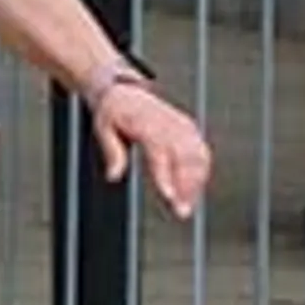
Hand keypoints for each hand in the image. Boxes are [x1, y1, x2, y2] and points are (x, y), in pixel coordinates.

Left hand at [89, 79, 211, 219]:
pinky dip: (201, 174)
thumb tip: (113, 177)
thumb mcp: (103, 128)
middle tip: (181, 212)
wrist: (127, 92)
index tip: (170, 198)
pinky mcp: (190, 129)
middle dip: (187, 188)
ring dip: (196, 184)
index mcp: (147, 124)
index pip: (160, 154)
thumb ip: (112, 152)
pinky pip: (201, 154)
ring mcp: (183, 126)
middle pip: (185, 159)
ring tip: (187, 207)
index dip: (166, 177)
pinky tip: (193, 192)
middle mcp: (170, 124)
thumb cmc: (113, 113)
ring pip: (198, 159)